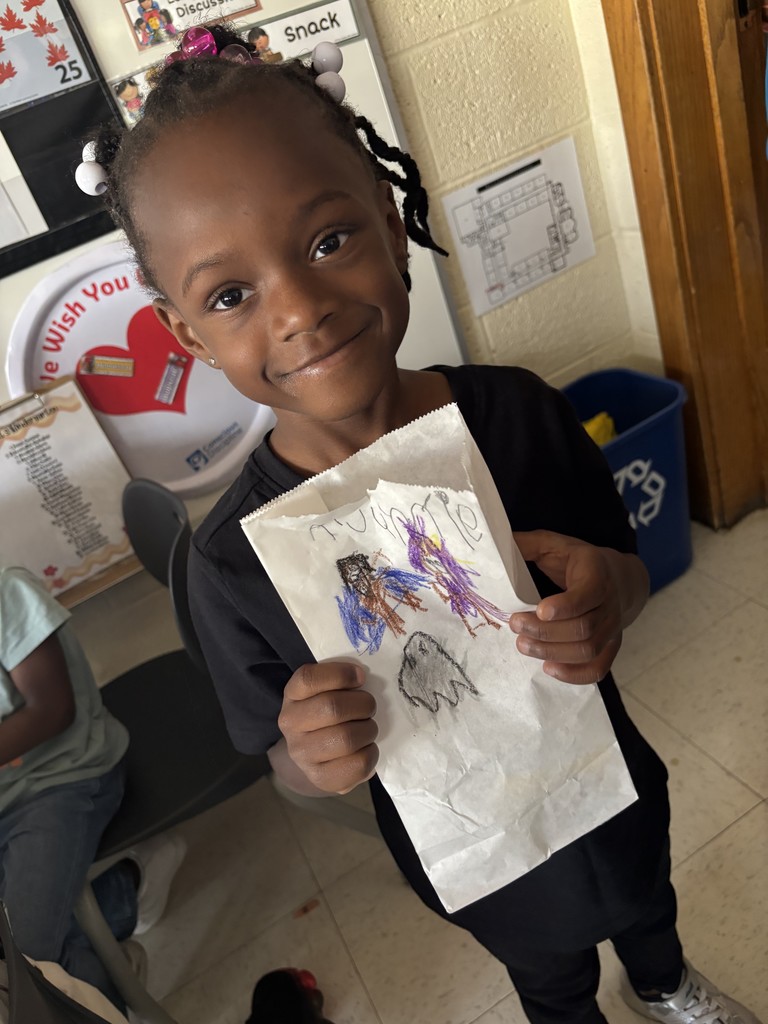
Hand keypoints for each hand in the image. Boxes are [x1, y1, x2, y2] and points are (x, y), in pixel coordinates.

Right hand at [278, 662, 377, 793]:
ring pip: (346, 738)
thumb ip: (339, 681)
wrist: (313, 753)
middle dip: (363, 704)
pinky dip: (371, 754)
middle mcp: (290, 725)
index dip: (340, 674)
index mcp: (292, 696)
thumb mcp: (324, 690)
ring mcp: (302, 754)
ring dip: (368, 730)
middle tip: (369, 708)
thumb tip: (361, 678)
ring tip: (367, 729)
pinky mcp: (320, 778)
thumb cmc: (327, 714)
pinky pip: (357, 765)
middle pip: (333, 708)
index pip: (309, 679)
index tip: (360, 677)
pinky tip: (366, 748)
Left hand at [509, 530, 648, 684]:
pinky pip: (598, 668)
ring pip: (588, 650)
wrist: (619, 579)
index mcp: (597, 573)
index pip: (589, 593)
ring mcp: (613, 628)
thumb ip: (527, 544)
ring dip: (553, 652)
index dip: (565, 606)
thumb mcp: (555, 544)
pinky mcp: (610, 647)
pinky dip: (574, 674)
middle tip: (515, 626)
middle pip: (584, 627)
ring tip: (523, 645)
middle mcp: (610, 603)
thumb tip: (495, 545)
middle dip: (546, 632)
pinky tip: (548, 668)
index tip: (538, 610)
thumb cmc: (578, 561)